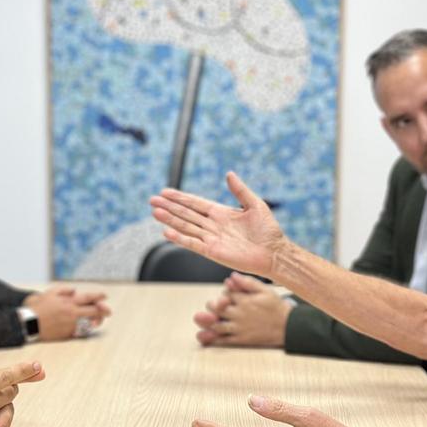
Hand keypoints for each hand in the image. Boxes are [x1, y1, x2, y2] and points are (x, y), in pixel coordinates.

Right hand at [23, 286, 110, 340]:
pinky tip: (87, 327)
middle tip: (109, 311)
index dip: (98, 296)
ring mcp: (71, 324)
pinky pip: (80, 331)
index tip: (105, 295)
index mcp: (68, 302)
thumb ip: (63, 290)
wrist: (29, 324)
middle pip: (93, 311)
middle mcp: (72, 313)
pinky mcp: (67, 334)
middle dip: (103, 311)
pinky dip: (85, 329)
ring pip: (89, 323)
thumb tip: (74, 290)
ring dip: (96, 321)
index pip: (88, 297)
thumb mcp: (49, 293)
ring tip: (98, 320)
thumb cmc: (37, 307)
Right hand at [149, 172, 288, 276]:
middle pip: (186, 214)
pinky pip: (193, 244)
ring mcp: (211, 239)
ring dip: (170, 220)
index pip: (195, 203)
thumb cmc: (268, 230)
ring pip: (186, 227)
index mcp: (221, 213)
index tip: (165, 192)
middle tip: (152, 200)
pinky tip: (167, 232)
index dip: (180, 198)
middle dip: (169, 207)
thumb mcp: (255, 205)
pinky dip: (180, 238)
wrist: (274, 253)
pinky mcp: (213, 252)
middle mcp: (213, 225)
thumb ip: (240, 190)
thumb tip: (229, 174)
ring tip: (155, 212)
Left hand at [193, 273, 290, 346]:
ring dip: (208, 321)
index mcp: (244, 300)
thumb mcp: (265, 290)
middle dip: (213, 305)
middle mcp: (239, 313)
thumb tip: (231, 276)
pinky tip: (205, 336)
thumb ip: (247, 282)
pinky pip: (223, 340)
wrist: (287, 326)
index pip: (225, 293)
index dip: (224, 293)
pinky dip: (212, 339)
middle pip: (216, 308)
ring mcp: (239, 328)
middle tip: (215, 306)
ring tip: (209, 318)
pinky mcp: (241, 339)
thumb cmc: (276, 307)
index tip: (227, 295)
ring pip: (216, 325)